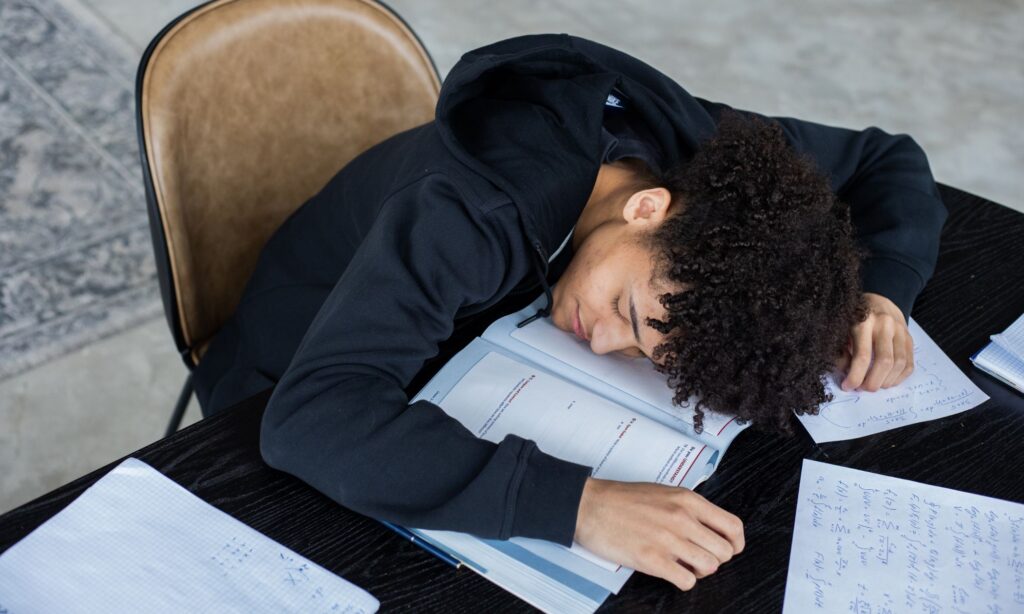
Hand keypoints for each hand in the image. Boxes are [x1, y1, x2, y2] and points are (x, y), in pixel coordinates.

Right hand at [574, 477, 743, 590]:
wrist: (589, 505)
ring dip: (699, 571)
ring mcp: (668, 540)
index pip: (732, 526)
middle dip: (714, 559)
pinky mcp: (652, 560)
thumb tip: (708, 527)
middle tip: (699, 557)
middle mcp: (682, 518)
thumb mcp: (663, 492)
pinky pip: (687, 581)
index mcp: (687, 500)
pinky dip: (683, 581)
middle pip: (724, 551)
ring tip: (683, 565)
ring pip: (709, 568)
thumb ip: (688, 507)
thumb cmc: (620, 499)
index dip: (736, 543)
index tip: (730, 548)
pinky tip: (671, 571)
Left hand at [836, 292, 913, 390]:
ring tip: (874, 385)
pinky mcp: (910, 338)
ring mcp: (901, 331)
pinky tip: (887, 381)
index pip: (862, 356)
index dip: (855, 376)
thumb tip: (845, 373)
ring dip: (886, 381)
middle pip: (884, 361)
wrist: (878, 300)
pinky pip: (909, 363)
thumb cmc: (854, 317)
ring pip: (900, 364)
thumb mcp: (841, 329)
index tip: (847, 386)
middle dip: (873, 381)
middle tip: (863, 389)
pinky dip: (899, 377)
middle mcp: (885, 325)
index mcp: (864, 321)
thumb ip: (840, 351)